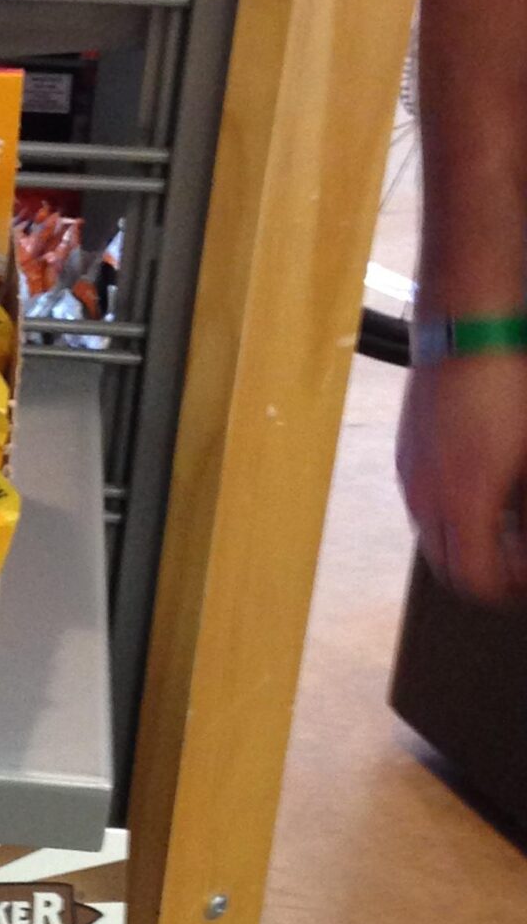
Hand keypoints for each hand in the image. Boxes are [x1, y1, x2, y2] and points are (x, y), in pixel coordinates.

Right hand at [398, 353, 526, 603]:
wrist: (467, 331)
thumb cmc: (509, 384)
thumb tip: (525, 541)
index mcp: (464, 503)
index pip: (475, 580)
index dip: (507, 592)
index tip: (526, 582)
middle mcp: (427, 497)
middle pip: (448, 570)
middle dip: (485, 576)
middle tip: (518, 566)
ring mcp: (411, 476)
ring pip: (433, 539)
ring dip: (467, 546)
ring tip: (505, 528)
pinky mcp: (407, 455)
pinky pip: (423, 507)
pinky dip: (451, 518)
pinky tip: (482, 494)